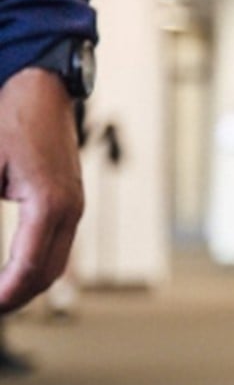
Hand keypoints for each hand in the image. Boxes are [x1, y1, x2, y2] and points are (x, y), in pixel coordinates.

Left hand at [0, 69, 83, 312]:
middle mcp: (70, 210)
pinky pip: (58, 246)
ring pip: (56, 264)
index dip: (6, 294)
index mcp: (50, 205)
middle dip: (18, 297)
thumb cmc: (10, 116)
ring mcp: (74, 207)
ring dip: (29, 285)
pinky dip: (37, 265)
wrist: (42, 87)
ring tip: (2, 296)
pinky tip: (15, 270)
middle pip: (49, 274)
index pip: (29, 267)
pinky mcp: (70, 201)